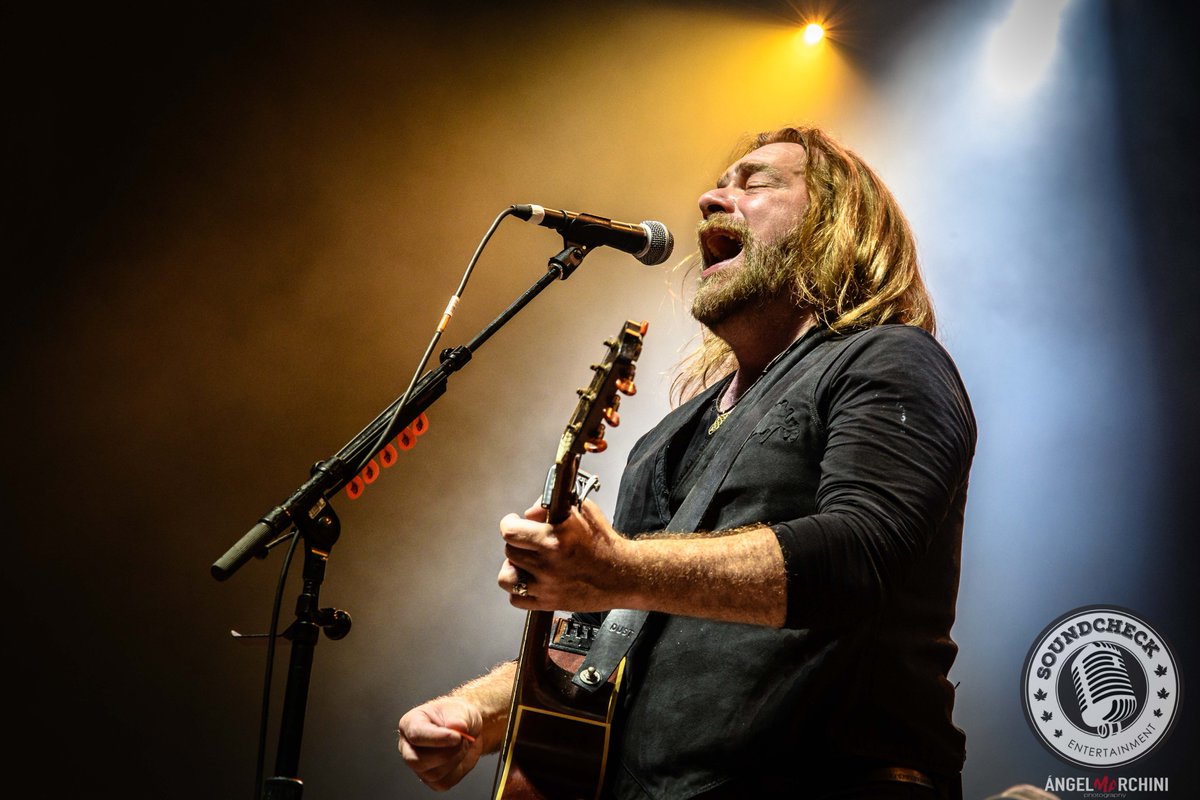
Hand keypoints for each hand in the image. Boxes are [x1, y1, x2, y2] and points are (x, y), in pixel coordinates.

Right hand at [397, 696, 483, 790]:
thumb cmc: (457, 716)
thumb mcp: (460, 710)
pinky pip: (444, 783)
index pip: (416, 735)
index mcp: (410, 723)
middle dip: (446, 753)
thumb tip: (457, 727)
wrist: (468, 729)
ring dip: (455, 760)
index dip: (437, 738)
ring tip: (462, 745)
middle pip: (418, 761)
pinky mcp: (430, 779)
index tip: (457, 736)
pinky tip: (460, 757)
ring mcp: (418, 765)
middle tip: (462, 739)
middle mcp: (409, 746)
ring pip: (433, 774)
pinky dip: (458, 771)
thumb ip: (458, 718)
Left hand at [497, 498, 629, 609]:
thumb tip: (530, 512)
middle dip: (517, 542)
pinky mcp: (548, 603)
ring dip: (513, 567)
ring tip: (524, 562)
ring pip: (506, 577)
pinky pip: (516, 600)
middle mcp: (547, 564)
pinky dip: (519, 590)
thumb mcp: (582, 511)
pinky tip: (530, 580)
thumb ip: (551, 506)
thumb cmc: (604, 543)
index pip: (510, 532)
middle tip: (527, 540)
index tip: (514, 521)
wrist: (623, 574)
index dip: (509, 523)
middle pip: (509, 551)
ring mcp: (546, 586)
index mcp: (553, 540)